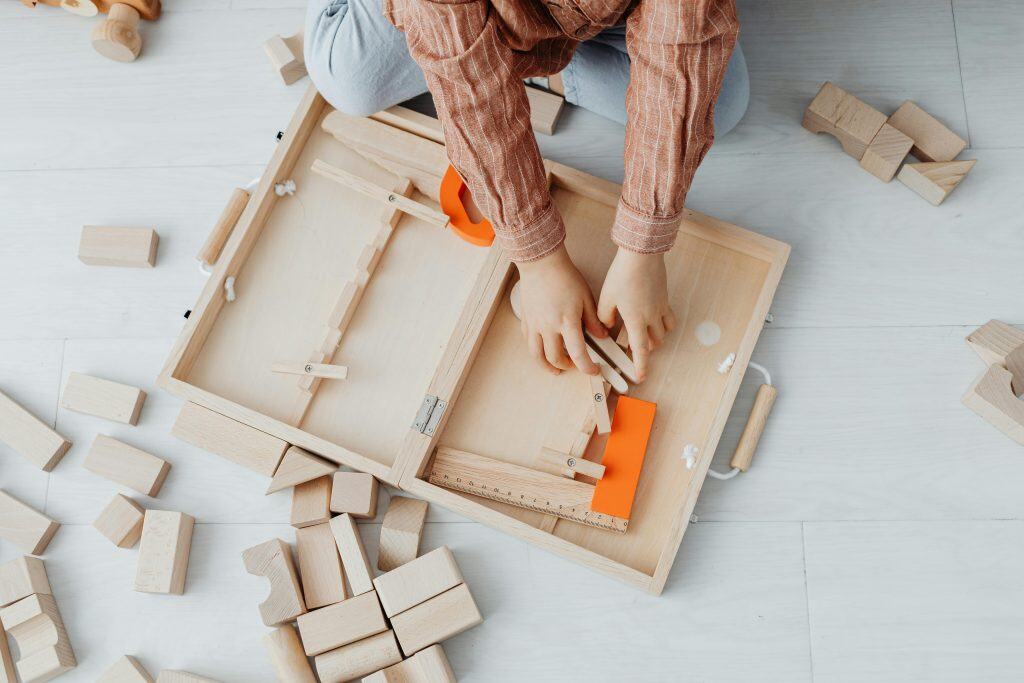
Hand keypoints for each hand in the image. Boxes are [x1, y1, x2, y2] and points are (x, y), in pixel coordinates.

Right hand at [516, 245, 605, 375]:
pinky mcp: (526, 320)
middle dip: (567, 366)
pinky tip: (542, 349)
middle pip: (556, 358)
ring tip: (554, 368)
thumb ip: (593, 320)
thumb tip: (601, 335)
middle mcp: (549, 327)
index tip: (593, 370)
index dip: (587, 367)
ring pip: (537, 355)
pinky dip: (536, 350)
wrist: (542, 264)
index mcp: (567, 322)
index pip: (578, 354)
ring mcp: (535, 325)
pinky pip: (528, 342)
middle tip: (575, 365)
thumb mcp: (586, 298)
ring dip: (547, 366)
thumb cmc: (563, 277)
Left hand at [597, 248, 674, 381]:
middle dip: (646, 350)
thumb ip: (604, 316)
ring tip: (644, 335)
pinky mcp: (665, 298)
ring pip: (664, 333)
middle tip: (634, 349)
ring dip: (655, 339)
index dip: (641, 366)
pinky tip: (654, 320)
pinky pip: (669, 319)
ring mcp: (661, 308)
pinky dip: (664, 325)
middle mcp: (652, 317)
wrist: (642, 255)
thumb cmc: (623, 275)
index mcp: (636, 319)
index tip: (640, 377)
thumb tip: (606, 327)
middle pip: (654, 343)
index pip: (640, 350)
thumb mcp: (606, 297)